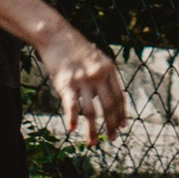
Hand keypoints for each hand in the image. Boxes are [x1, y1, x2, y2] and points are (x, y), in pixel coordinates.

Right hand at [40, 30, 127, 146]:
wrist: (56, 34)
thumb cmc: (75, 49)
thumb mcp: (96, 58)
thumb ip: (104, 75)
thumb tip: (110, 95)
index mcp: (109, 69)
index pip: (119, 97)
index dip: (122, 114)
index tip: (123, 126)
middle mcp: (98, 75)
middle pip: (109, 106)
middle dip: (112, 126)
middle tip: (112, 139)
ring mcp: (82, 79)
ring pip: (91, 111)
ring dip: (92, 130)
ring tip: (92, 143)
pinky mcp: (66, 83)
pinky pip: (72, 105)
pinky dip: (72, 119)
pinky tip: (72, 129)